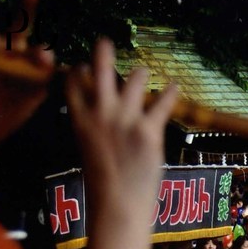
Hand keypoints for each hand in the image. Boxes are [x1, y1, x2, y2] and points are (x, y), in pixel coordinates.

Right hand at [66, 39, 177, 248]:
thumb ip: (93, 132)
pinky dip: (170, 93)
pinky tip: (175, 86)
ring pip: (134, 79)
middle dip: (102, 53)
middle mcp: (101, 115)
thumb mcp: (89, 154)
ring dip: (140, 74)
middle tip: (106, 42)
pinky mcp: (149, 131)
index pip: (73, 84)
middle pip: (99, 71)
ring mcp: (125, 120)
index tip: (84, 67)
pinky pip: (163, 103)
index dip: (78, 72)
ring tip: (145, 72)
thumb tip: (100, 122)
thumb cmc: (103, 187)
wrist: (118, 206)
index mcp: (80, 122)